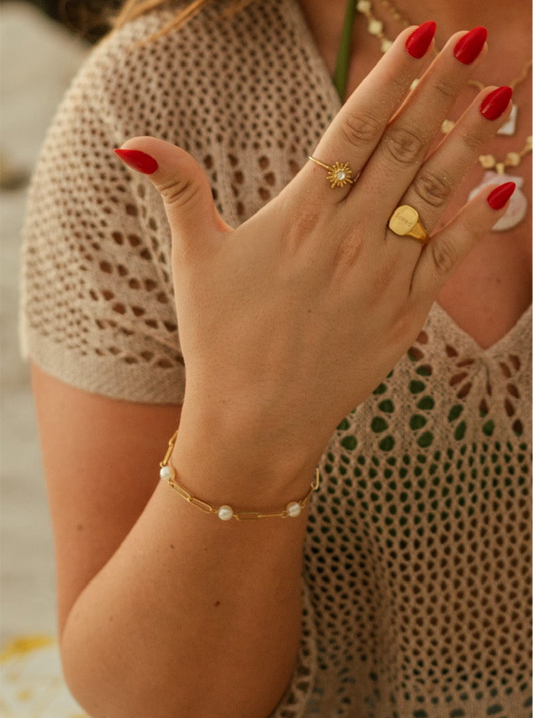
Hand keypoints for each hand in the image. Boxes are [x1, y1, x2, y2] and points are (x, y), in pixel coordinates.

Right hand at [114, 23, 512, 468]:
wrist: (256, 419)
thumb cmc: (220, 340)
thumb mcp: (193, 259)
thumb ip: (178, 190)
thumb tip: (131, 140)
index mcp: (300, 214)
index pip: (355, 128)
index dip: (391, 78)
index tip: (420, 37)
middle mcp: (348, 237)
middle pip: (404, 148)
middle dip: (441, 91)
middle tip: (472, 44)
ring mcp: (382, 276)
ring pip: (436, 193)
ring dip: (470, 141)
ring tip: (497, 97)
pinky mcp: (404, 315)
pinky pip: (449, 256)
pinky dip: (478, 220)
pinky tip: (506, 186)